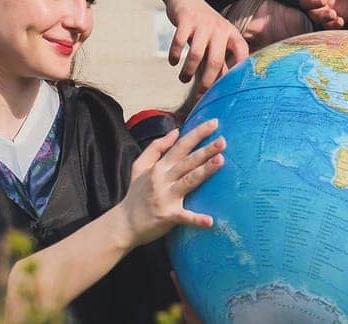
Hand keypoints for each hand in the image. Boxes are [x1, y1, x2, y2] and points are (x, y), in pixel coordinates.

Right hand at [118, 119, 223, 243]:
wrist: (124, 223)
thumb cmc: (136, 194)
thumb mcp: (140, 166)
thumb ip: (156, 147)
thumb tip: (176, 131)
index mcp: (159, 167)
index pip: (181, 146)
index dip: (197, 134)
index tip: (214, 123)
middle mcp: (163, 179)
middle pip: (188, 161)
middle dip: (206, 150)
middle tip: (223, 141)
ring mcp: (165, 197)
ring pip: (189, 181)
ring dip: (204, 171)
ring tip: (221, 161)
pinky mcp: (167, 216)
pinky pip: (184, 217)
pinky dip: (197, 219)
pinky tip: (210, 221)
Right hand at [165, 0, 248, 88]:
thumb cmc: (202, 26)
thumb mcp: (215, 39)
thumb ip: (218, 60)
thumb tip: (220, 88)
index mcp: (230, 33)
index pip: (242, 52)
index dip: (239, 69)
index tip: (231, 87)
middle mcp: (219, 28)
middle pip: (216, 61)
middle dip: (207, 81)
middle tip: (200, 94)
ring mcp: (203, 23)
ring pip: (196, 55)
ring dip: (188, 71)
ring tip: (183, 79)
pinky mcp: (186, 19)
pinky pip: (180, 42)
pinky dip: (175, 55)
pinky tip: (173, 62)